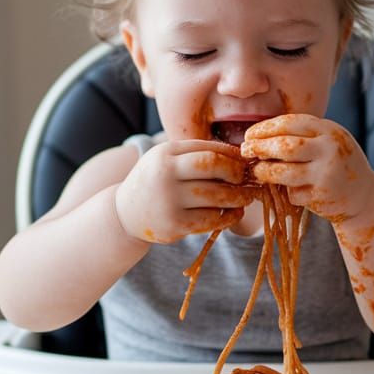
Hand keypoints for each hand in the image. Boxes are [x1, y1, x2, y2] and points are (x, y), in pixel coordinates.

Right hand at [115, 140, 257, 242]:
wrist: (126, 213)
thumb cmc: (156, 182)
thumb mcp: (168, 160)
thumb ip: (197, 155)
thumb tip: (241, 156)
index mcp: (166, 153)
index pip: (209, 149)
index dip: (232, 156)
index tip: (244, 164)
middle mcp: (165, 173)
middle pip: (213, 166)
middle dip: (237, 173)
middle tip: (247, 179)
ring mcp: (169, 200)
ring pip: (216, 195)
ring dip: (239, 197)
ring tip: (247, 197)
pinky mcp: (174, 224)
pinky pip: (211, 219)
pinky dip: (228, 217)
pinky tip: (234, 213)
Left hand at [240, 114, 373, 220]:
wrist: (365, 194)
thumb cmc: (337, 163)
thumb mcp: (326, 141)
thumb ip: (302, 136)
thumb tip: (258, 136)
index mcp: (329, 130)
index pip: (290, 123)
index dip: (264, 128)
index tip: (249, 135)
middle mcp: (329, 150)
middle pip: (284, 146)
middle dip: (259, 148)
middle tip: (245, 151)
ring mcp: (326, 174)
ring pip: (283, 172)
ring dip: (264, 172)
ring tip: (258, 172)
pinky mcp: (321, 197)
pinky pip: (292, 193)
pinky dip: (285, 192)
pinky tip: (288, 190)